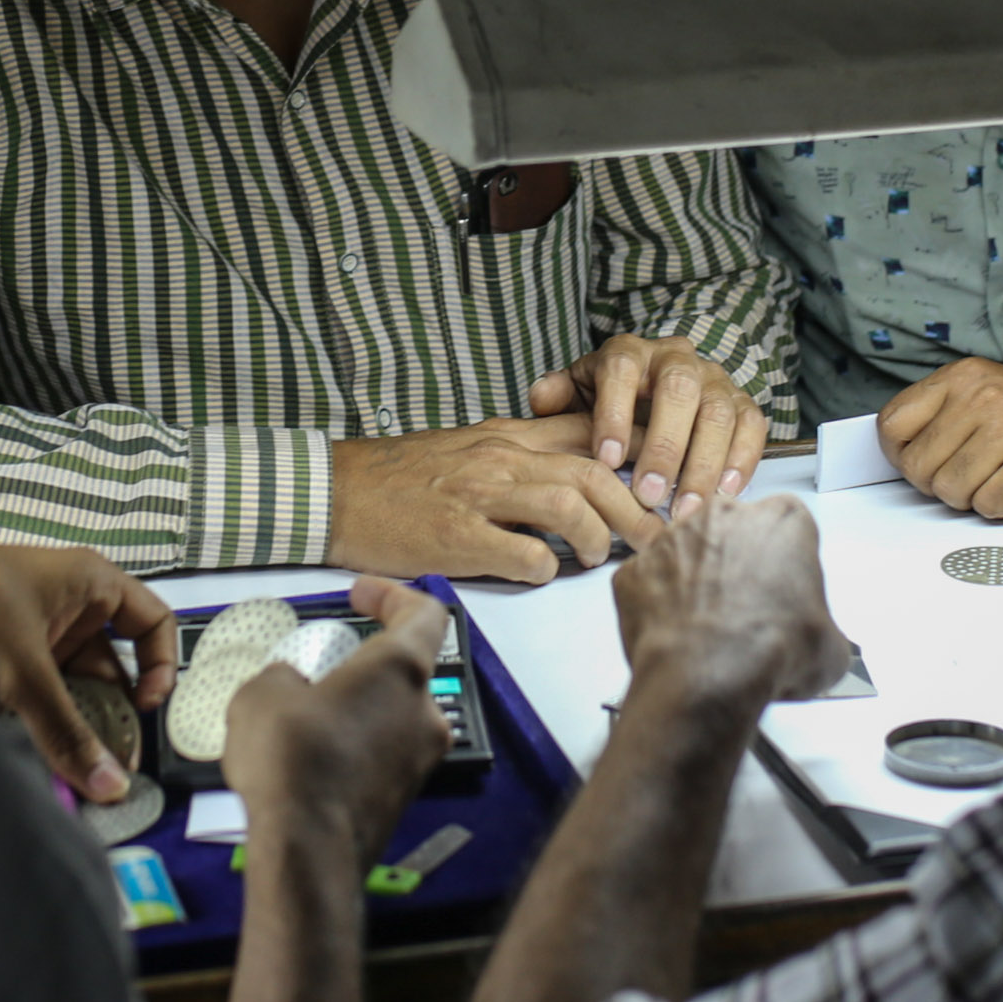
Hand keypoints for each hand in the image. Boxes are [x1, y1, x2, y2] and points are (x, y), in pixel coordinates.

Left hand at [0, 529, 181, 797]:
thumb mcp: (23, 668)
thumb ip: (66, 731)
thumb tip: (108, 784)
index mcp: (88, 584)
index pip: (151, 620)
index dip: (161, 663)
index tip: (148, 707)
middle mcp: (66, 611)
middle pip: (112, 670)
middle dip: (113, 717)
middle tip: (115, 768)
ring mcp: (30, 643)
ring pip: (70, 695)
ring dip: (75, 733)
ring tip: (82, 778)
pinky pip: (35, 709)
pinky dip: (41, 735)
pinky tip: (45, 768)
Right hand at [218, 576, 455, 869]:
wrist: (307, 850)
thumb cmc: (292, 759)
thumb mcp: (262, 694)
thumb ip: (284, 677)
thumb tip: (292, 686)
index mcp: (401, 670)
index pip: (425, 614)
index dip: (393, 595)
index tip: (361, 595)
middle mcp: (425, 713)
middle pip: (407, 671)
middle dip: (364, 664)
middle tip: (321, 667)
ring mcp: (420, 760)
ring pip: (394, 717)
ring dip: (357, 709)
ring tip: (305, 718)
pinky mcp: (404, 798)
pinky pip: (383, 756)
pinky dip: (355, 746)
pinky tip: (312, 759)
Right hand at [327, 412, 661, 583]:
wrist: (335, 492)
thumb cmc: (399, 479)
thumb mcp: (467, 449)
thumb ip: (519, 456)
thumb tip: (574, 474)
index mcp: (505, 436)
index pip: (589, 429)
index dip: (636, 450)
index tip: (666, 474)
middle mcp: (500, 459)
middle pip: (594, 471)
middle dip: (636, 507)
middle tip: (657, 536)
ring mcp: (479, 497)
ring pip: (569, 504)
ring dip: (596, 536)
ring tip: (598, 557)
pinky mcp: (458, 538)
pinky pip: (523, 554)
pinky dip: (544, 568)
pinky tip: (540, 572)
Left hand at [527, 334, 764, 512]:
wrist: (652, 392)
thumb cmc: (610, 402)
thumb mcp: (577, 394)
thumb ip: (557, 396)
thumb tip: (542, 398)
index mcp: (629, 353)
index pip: (621, 370)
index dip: (615, 412)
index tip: (608, 459)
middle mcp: (676, 359)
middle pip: (679, 389)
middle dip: (665, 445)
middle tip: (649, 493)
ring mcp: (714, 380)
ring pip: (718, 412)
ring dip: (704, 464)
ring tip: (686, 509)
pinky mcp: (742, 404)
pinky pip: (752, 426)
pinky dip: (741, 461)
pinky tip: (724, 494)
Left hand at [611, 492, 850, 720]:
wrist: (706, 676)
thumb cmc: (766, 651)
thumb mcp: (830, 646)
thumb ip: (821, 627)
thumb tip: (817, 644)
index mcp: (782, 520)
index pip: (790, 524)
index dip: (789, 559)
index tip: (788, 586)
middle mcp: (724, 516)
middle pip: (734, 531)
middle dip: (739, 563)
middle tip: (747, 608)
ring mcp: (673, 539)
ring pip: (687, 553)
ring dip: (696, 580)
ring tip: (709, 628)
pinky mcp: (634, 569)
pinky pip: (649, 582)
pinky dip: (658, 604)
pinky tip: (676, 634)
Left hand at [877, 358, 1002, 518]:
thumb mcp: (979, 392)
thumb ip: (936, 414)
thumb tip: (896, 452)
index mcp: (962, 377)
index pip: (892, 426)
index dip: (899, 455)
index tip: (919, 460)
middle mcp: (985, 396)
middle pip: (919, 468)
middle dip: (938, 483)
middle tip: (967, 474)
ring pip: (951, 491)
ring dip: (970, 497)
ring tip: (994, 476)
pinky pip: (990, 505)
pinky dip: (999, 506)